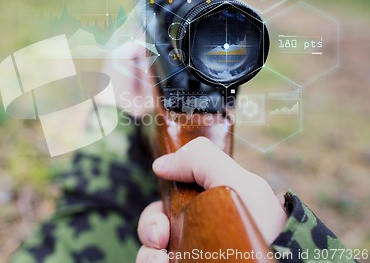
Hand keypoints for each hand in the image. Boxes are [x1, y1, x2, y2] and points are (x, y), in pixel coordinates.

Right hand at [136, 137, 286, 262]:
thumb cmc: (265, 225)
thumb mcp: (238, 182)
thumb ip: (201, 160)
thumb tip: (159, 164)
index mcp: (205, 206)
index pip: (167, 203)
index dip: (157, 207)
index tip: (162, 215)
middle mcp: (196, 232)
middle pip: (155, 225)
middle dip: (149, 227)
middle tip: (159, 239)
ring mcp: (194, 255)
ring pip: (152, 250)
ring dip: (147, 253)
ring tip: (160, 259)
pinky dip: (151, 262)